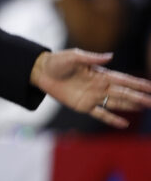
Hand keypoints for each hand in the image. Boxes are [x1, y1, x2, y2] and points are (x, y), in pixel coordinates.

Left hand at [30, 50, 150, 127]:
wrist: (41, 72)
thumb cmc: (58, 61)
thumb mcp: (74, 56)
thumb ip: (92, 57)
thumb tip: (111, 56)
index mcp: (99, 73)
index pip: (123, 80)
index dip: (137, 84)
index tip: (150, 87)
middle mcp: (99, 86)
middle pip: (123, 93)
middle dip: (139, 97)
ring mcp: (92, 97)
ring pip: (116, 103)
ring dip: (130, 106)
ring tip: (145, 108)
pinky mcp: (83, 106)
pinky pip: (100, 114)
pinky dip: (111, 119)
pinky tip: (123, 124)